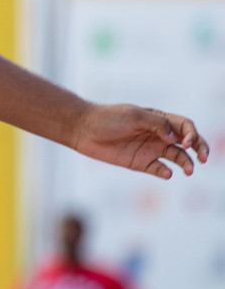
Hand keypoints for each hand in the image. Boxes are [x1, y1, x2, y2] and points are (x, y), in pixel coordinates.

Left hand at [72, 104, 208, 178]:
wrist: (83, 130)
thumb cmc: (108, 118)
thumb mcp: (133, 116)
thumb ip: (157, 124)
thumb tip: (176, 138)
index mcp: (158, 119)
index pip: (185, 126)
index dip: (192, 134)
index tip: (187, 143)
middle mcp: (158, 135)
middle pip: (187, 142)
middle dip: (199, 148)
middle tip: (204, 158)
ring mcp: (150, 149)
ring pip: (177, 157)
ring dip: (186, 163)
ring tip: (189, 170)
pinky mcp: (140, 162)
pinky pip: (159, 169)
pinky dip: (166, 172)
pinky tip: (166, 173)